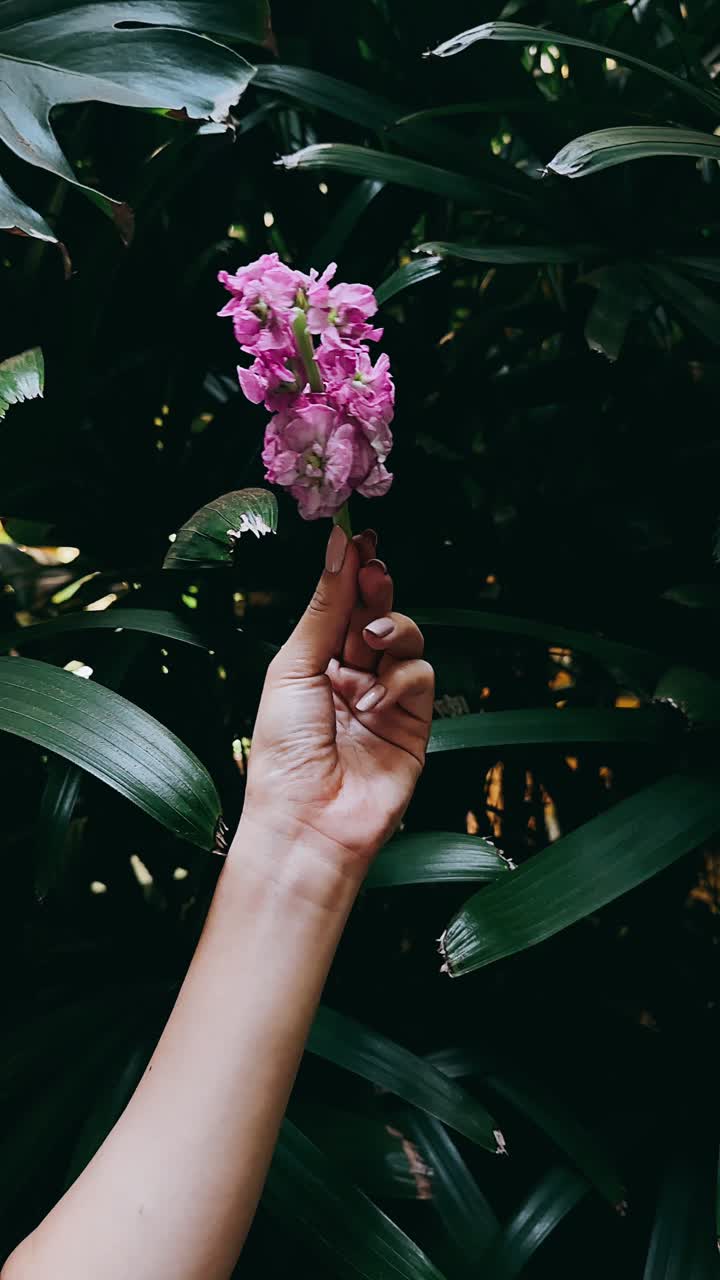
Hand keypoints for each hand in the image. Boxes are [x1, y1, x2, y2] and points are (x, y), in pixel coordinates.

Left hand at [240, 526, 433, 874]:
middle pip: (376, 615)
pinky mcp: (415, 725)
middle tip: (373, 569)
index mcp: (314, 663)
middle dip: (375, 589)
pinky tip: (375, 700)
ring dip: (393, 629)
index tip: (360, 537)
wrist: (306, 820)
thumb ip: (323, 607)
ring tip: (371, 639)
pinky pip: (421, 678)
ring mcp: (386, 701)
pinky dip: (401, 680)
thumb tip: (338, 549)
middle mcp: (351, 677)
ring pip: (407, 640)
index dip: (352, 571)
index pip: (340, 605)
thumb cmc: (284, 749)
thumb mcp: (293, 666)